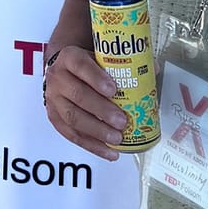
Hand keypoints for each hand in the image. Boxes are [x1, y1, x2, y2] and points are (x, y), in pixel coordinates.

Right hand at [43, 46, 127, 161]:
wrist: (64, 70)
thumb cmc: (88, 64)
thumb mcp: (101, 56)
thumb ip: (125, 63)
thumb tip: (154, 70)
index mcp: (70, 58)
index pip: (81, 66)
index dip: (97, 78)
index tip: (114, 90)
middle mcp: (57, 78)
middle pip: (78, 95)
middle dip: (101, 110)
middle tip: (122, 121)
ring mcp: (53, 100)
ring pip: (73, 118)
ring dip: (97, 131)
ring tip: (117, 139)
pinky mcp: (54, 118)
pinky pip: (72, 135)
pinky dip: (92, 146)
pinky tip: (109, 152)